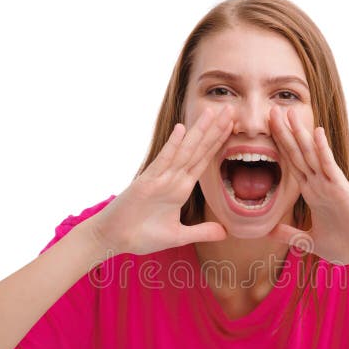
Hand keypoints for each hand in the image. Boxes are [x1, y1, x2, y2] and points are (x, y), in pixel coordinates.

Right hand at [83, 105, 233, 256]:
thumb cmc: (142, 235)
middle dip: (214, 130)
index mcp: (181, 187)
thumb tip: (225, 232)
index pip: (204, 160)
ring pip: (184, 151)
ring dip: (198, 132)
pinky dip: (172, 146)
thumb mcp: (178, 236)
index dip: (218, 143)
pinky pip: (162, 161)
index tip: (233, 126)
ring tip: (212, 112)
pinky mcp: (146, 182)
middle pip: (198, 149)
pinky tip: (181, 130)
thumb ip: (201, 232)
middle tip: (231, 109)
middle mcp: (173, 178)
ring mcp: (160, 177)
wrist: (115, 239)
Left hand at [267, 105, 348, 265]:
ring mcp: (330, 184)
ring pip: (311, 154)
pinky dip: (323, 150)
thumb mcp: (310, 241)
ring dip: (300, 133)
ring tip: (289, 112)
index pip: (292, 164)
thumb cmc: (344, 246)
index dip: (279, 146)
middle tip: (272, 110)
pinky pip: (329, 166)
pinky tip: (317, 132)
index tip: (266, 130)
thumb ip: (291, 235)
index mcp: (312, 193)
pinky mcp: (342, 189)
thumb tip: (269, 232)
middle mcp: (320, 184)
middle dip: (285, 132)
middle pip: (298, 153)